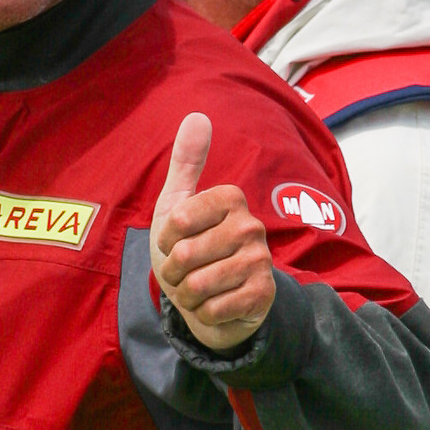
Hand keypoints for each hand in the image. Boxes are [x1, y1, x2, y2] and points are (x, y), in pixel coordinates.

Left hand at [148, 112, 275, 352]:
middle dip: (174, 272)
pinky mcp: (263, 294)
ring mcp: (261, 260)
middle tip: (186, 271)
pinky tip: (214, 305)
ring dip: (187, 295)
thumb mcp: (177, 205)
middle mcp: (251, 225)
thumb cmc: (192, 250)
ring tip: (197, 288)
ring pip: (198, 285)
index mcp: (230, 198)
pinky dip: (204, 313)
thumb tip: (197, 116)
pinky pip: (214, 309)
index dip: (166, 239)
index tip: (175, 241)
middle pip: (186, 255)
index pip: (177, 221)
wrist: (215, 300)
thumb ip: (185, 163)